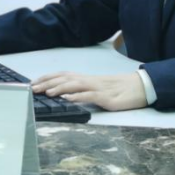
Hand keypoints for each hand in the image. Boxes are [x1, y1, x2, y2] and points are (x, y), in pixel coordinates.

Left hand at [31, 72, 147, 111]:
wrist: (142, 87)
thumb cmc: (121, 89)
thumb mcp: (99, 88)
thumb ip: (84, 90)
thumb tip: (66, 94)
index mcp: (88, 79)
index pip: (64, 75)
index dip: (48, 78)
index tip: (33, 83)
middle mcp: (91, 81)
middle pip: (66, 79)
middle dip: (48, 83)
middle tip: (32, 88)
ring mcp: (99, 88)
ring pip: (76, 85)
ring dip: (60, 88)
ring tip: (47, 93)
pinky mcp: (108, 98)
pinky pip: (91, 95)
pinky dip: (79, 96)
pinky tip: (69, 98)